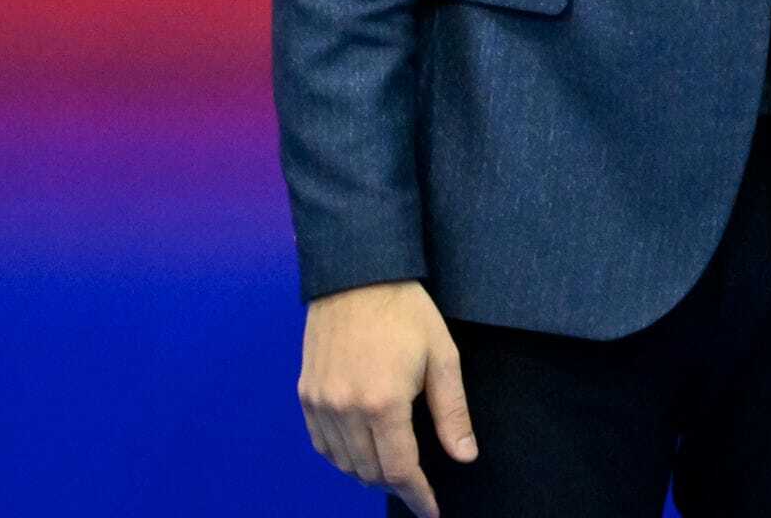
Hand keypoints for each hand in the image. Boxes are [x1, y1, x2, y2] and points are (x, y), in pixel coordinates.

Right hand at [298, 279, 475, 517]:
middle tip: (418, 484)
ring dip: (369, 474)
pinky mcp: (306, 395)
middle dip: (397, 485)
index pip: (400, 469)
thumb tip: (464, 456)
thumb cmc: (406, 312)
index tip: (432, 510)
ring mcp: (320, 403)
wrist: (356, 275)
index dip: (418, 496)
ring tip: (393, 468)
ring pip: (344, 464)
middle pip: (370, 472)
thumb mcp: (442, 357)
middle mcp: (346, 409)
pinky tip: (361, 451)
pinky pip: (322, 445)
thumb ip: (452, 412)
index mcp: (383, 402)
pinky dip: (342, 458)